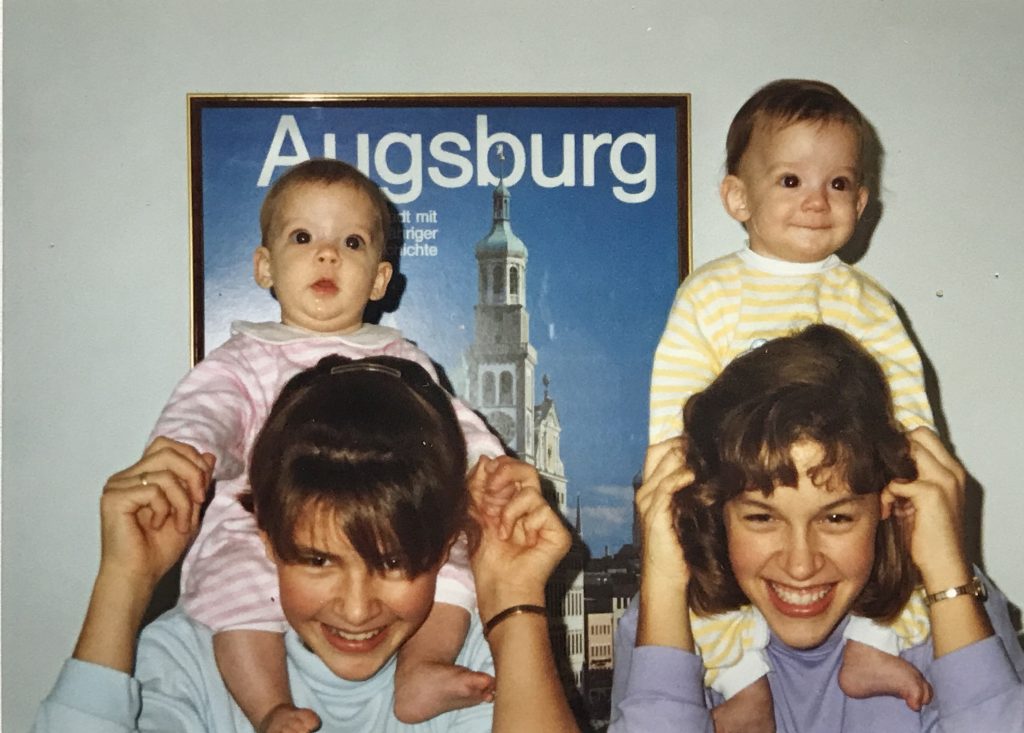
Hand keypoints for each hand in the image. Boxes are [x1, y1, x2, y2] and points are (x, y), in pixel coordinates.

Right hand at [99, 437, 212, 588]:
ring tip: (181, 523)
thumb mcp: (189, 509)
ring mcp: (117, 486)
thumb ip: (196, 482)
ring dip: (182, 500)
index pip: (166, 445)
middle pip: (167, 451)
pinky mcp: (114, 498)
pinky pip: (153, 490)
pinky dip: (166, 508)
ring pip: (164, 473)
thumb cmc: (159, 547)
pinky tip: (158, 525)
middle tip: (199, 501)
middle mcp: (125, 476)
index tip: (202, 487)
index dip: (190, 458)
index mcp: (139, 476)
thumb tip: (209, 455)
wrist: (139, 575)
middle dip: (193, 474)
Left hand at [468, 456, 570, 617]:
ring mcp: (546, 520)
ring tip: (498, 527)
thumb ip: (480, 488)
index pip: (512, 472)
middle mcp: (532, 509)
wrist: (498, 588)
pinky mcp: (558, 532)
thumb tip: (485, 459)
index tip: (481, 477)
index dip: (497, 468)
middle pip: (527, 470)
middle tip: (490, 486)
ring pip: (530, 488)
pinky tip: (512, 538)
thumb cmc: (488, 560)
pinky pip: (539, 507)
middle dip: (505, 471)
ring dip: (506, 505)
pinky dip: (519, 519)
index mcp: (514, 504)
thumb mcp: (476, 516)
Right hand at [636, 437, 692, 588]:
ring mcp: (648, 502)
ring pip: (663, 465)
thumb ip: (688, 493)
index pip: (656, 451)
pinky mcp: (655, 515)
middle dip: (681, 444)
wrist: (665, 577)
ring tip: (704, 454)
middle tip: (704, 442)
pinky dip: (680, 477)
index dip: (675, 441)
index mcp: (650, 489)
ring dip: (684, 457)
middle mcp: (645, 492)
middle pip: (658, 451)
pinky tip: (694, 475)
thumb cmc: (678, 547)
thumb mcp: (682, 513)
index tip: (698, 439)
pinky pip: (666, 487)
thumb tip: (709, 473)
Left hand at [881, 428, 969, 590]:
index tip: (886, 466)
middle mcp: (952, 471)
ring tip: (885, 500)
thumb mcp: (919, 500)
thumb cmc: (928, 536)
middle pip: (914, 437)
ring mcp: (944, 480)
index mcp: (952, 470)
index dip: (900, 445)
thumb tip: (880, 461)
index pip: (923, 434)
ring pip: (903, 456)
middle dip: (892, 455)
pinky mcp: (931, 493)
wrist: (944, 565)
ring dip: (887, 475)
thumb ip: (909, 478)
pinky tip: (887, 512)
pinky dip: (886, 496)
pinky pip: (895, 483)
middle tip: (884, 479)